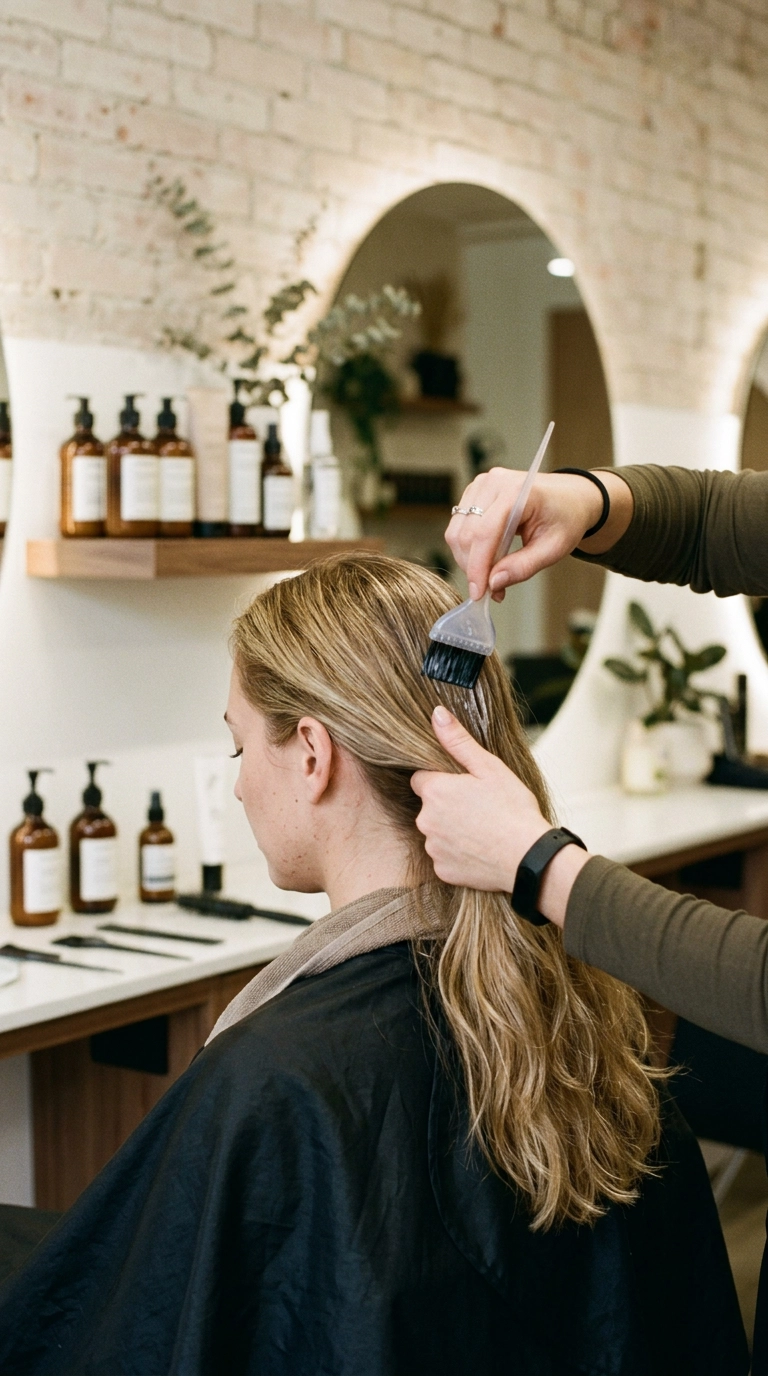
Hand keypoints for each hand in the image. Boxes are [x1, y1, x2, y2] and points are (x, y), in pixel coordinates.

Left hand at [411, 706, 551, 892]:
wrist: (528, 857)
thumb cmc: (513, 809)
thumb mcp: (489, 768)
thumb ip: (458, 741)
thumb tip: (437, 714)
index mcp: (435, 791)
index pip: (421, 779)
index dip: (442, 780)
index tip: (463, 786)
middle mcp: (426, 820)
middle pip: (429, 807)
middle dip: (447, 806)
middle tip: (479, 808)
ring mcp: (433, 848)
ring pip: (436, 833)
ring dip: (452, 831)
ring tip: (482, 830)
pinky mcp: (443, 871)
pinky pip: (445, 858)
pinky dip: (458, 854)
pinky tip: (480, 850)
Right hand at [446, 467, 631, 600]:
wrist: (571, 496)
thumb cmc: (566, 518)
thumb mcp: (554, 549)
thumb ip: (523, 567)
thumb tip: (493, 583)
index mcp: (517, 492)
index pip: (484, 533)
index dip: (477, 567)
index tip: (478, 594)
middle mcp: (494, 483)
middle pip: (466, 534)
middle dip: (473, 567)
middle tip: (492, 589)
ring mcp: (481, 485)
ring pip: (457, 532)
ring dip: (468, 559)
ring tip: (492, 574)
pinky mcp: (474, 492)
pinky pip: (459, 527)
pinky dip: (469, 549)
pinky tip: (488, 557)